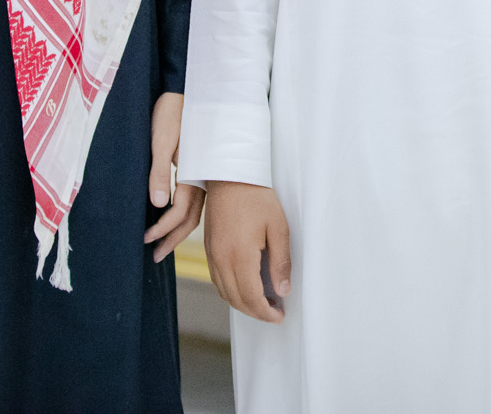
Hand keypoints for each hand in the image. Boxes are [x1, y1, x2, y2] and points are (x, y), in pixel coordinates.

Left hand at [141, 92, 205, 261]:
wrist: (188, 89)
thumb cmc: (172, 112)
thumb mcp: (162, 140)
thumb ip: (160, 172)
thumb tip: (158, 204)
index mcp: (193, 173)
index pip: (179, 213)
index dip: (162, 230)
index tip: (146, 241)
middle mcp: (202, 179)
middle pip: (190, 219)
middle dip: (172, 240)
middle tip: (155, 257)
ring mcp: (204, 175)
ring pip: (194, 211)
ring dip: (178, 230)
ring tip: (163, 245)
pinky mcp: (201, 168)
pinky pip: (195, 200)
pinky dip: (184, 215)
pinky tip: (173, 217)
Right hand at [204, 180, 290, 322]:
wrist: (229, 174)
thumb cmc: (256, 196)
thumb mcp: (278, 227)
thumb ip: (280, 262)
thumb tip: (282, 290)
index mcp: (239, 256)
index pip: (251, 298)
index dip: (266, 313)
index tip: (280, 315)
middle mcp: (221, 259)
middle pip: (236, 300)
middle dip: (255, 312)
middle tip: (274, 312)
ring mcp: (211, 254)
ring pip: (224, 292)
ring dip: (242, 303)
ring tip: (262, 303)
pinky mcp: (208, 248)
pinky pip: (216, 279)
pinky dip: (230, 291)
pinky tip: (244, 287)